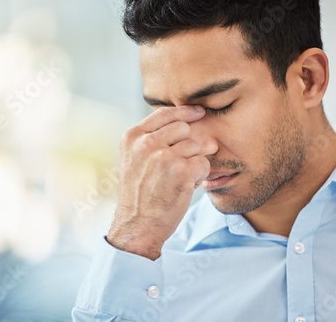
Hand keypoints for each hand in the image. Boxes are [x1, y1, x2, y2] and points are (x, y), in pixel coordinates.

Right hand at [107, 105, 213, 259]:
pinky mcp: (181, 171)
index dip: (185, 111)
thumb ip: (156, 140)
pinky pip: (204, 163)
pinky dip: (200, 175)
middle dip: (188, 144)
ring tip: (179, 179)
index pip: (164, 113)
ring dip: (194, 162)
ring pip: (196, 145)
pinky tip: (186, 186)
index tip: (198, 112)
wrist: (137, 225)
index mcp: (132, 137)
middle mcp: (146, 143)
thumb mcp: (134, 161)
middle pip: (183, 128)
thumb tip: (198, 126)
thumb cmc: (138, 195)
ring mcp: (164, 156)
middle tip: (180, 165)